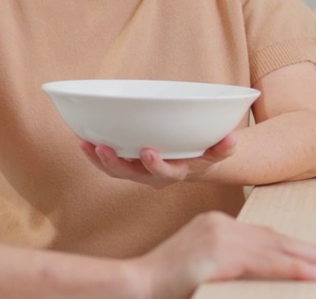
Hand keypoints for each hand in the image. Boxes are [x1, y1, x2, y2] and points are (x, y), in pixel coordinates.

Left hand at [80, 134, 236, 188]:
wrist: (196, 162)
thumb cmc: (204, 153)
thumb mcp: (217, 151)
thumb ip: (224, 147)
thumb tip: (232, 139)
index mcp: (175, 173)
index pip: (164, 174)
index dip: (156, 165)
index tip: (148, 151)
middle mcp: (153, 177)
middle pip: (131, 174)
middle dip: (116, 163)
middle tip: (104, 148)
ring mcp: (139, 172)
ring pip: (116, 170)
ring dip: (99, 158)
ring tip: (85, 143)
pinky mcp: (128, 164)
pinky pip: (108, 163)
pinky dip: (95, 153)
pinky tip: (82, 139)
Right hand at [133, 211, 315, 297]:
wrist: (134, 286)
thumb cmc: (165, 285)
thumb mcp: (205, 272)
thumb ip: (233, 268)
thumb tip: (266, 278)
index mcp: (216, 225)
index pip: (267, 236)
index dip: (298, 248)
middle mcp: (219, 223)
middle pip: (276, 238)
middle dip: (314, 252)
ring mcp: (217, 236)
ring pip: (275, 249)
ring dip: (312, 260)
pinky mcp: (216, 254)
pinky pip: (263, 263)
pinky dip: (291, 268)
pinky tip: (314, 275)